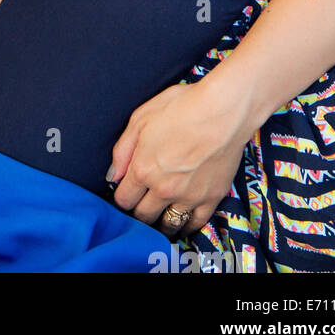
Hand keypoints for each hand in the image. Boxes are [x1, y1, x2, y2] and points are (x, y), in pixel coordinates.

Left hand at [106, 81, 250, 237]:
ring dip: (160, 223)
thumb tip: (112, 176)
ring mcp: (189, 196)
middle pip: (144, 216)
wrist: (222, 111)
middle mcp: (164, 189)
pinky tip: (182, 220)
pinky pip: (196, 224)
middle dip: (137, 213)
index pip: (124, 200)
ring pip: (169, 224)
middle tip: (139, 206)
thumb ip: (122, 150)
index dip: (121, 198)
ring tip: (158, 217)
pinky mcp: (212, 198)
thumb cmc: (180, 108)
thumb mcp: (140, 119)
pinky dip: (187, 226)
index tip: (124, 194)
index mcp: (143, 170)